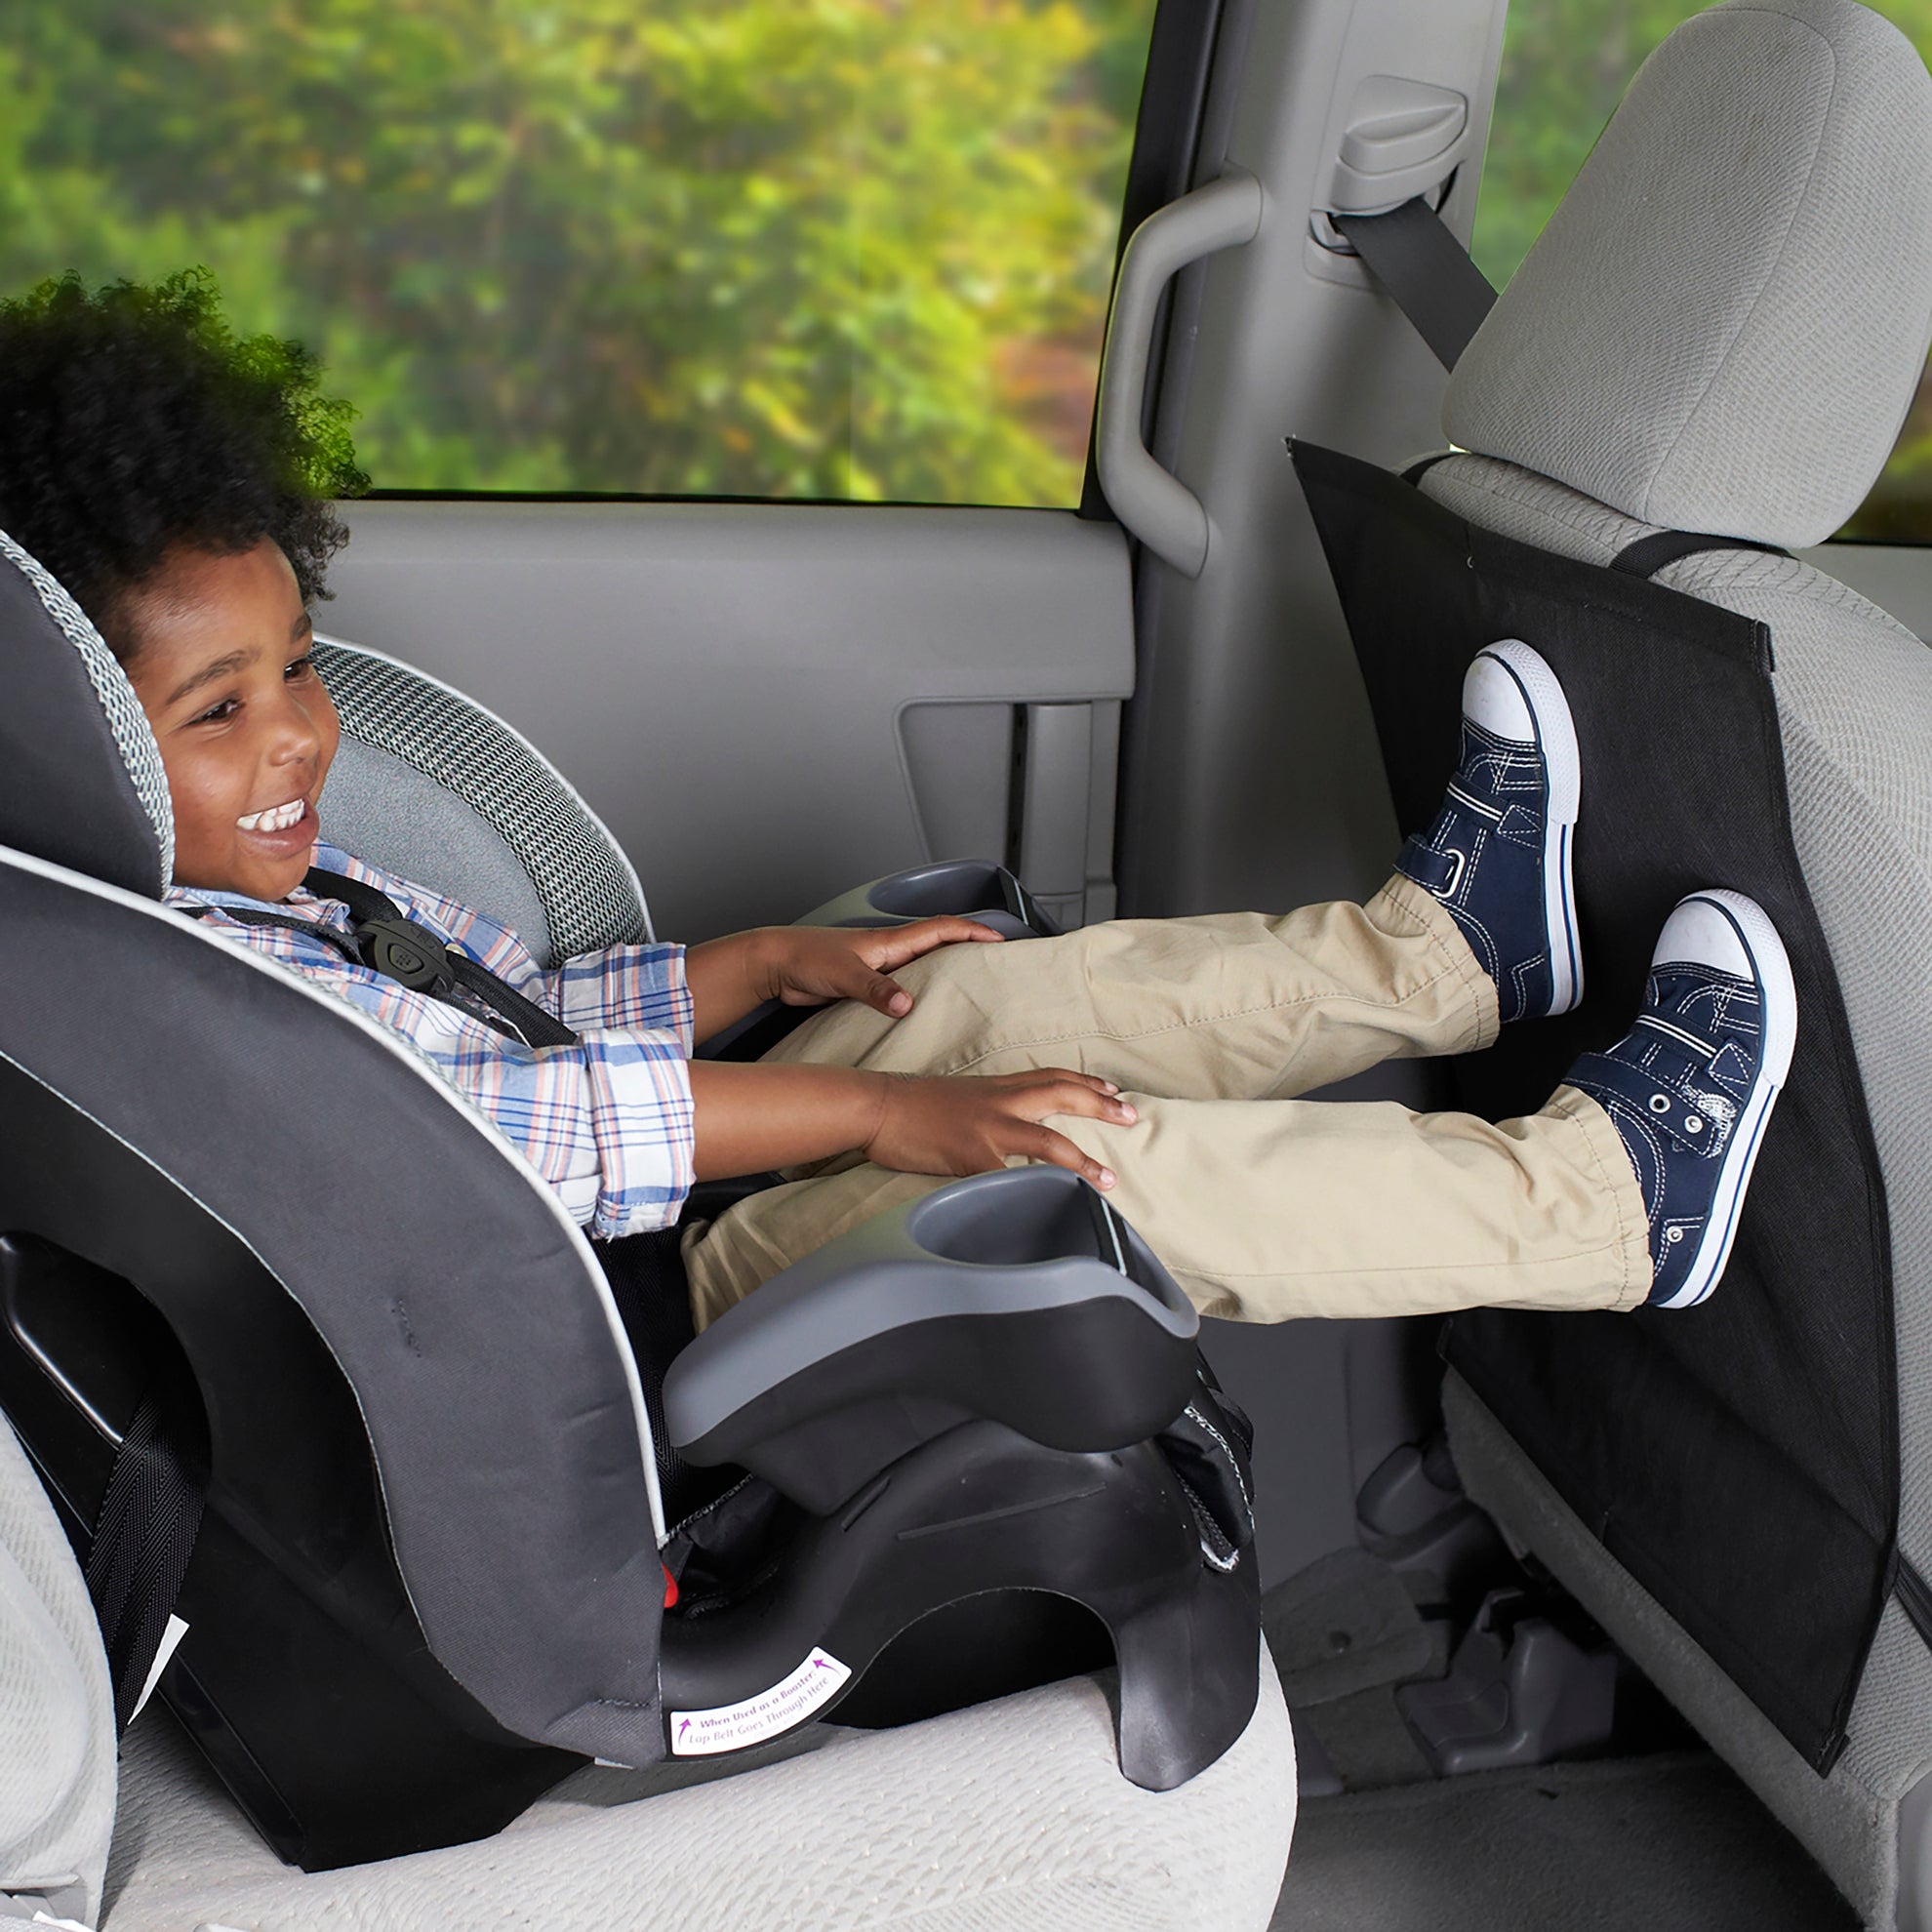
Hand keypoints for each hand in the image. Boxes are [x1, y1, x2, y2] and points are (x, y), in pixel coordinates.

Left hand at [758, 918, 1005, 1018]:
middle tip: (996, 968)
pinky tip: (925, 1014)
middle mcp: (890, 953)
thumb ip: (876, 990)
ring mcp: (879, 969)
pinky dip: (920, 996)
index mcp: (890, 942)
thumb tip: (908, 1005)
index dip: (973, 932)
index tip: (1000, 940)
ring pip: (923, 969)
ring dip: (946, 975)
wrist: (776, 964)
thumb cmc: (806, 958)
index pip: (942, 929)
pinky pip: (903, 990)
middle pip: (939, 947)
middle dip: (969, 951)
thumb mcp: (845, 975)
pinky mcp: (867, 987)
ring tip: (970, 993)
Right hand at [862, 1069, 1136, 1189]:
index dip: (1086, 1082)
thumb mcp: (960, 1098)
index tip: (1113, 1088)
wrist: (878, 1106)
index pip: (1052, 1076)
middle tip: (1132, 1115)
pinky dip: (1035, 1189)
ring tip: (1109, 1178)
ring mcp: (988, 1127)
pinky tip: (1055, 1203)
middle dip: (1101, 1104)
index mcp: (997, 1086)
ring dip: (1082, 1159)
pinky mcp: (972, 1155)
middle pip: (1062, 1094)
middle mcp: (1000, 1100)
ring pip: (1048, 1139)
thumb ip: (988, 1109)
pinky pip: (1011, 1176)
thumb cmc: (911, 1106)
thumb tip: (1005, 1128)